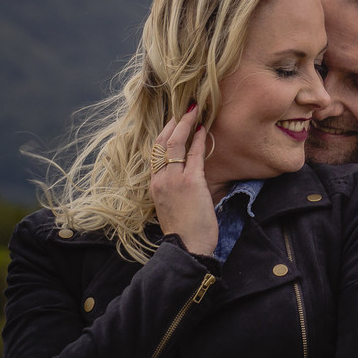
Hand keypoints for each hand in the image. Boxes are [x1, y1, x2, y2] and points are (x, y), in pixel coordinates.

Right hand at [150, 105, 217, 256]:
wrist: (187, 248)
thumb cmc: (185, 231)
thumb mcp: (173, 206)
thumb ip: (176, 188)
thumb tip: (189, 176)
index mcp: (155, 185)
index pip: (156, 153)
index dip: (164, 135)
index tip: (172, 122)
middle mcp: (160, 180)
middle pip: (162, 143)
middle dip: (172, 123)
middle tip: (183, 108)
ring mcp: (173, 180)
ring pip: (174, 144)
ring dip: (184, 124)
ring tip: (194, 110)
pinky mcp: (190, 183)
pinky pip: (193, 155)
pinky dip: (197, 140)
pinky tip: (202, 129)